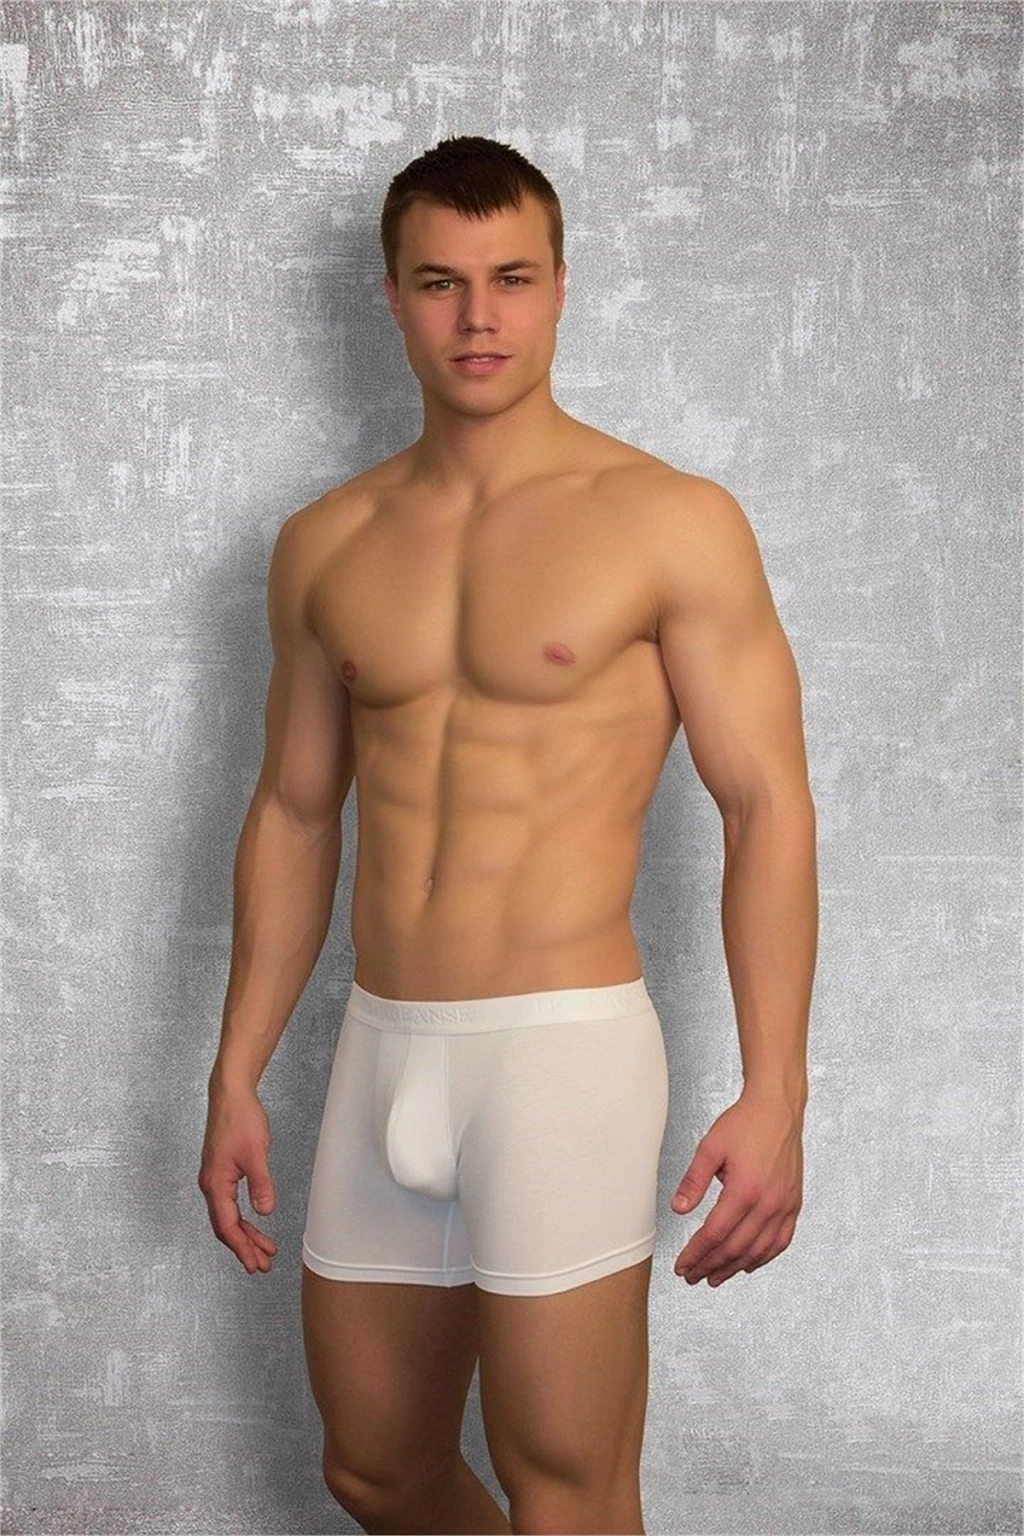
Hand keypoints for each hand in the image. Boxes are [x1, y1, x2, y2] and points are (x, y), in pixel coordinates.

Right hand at [198, 1083, 278, 1274]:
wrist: (230, 1095)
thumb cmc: (240, 1120)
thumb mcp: (256, 1154)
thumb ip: (260, 1185)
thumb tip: (265, 1212)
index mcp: (215, 1184)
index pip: (227, 1226)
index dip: (241, 1248)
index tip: (254, 1264)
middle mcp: (211, 1185)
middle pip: (225, 1227)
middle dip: (244, 1247)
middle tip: (262, 1264)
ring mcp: (215, 1179)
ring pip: (228, 1217)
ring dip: (245, 1235)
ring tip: (264, 1249)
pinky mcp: (221, 1172)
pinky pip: (229, 1205)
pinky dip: (243, 1218)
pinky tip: (256, 1223)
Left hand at [669, 1090, 803, 1286]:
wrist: (778, 1109)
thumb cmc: (744, 1124)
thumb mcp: (710, 1148)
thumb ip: (693, 1181)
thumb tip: (678, 1210)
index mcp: (744, 1190)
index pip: (714, 1234)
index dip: (696, 1254)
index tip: (682, 1266)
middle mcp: (768, 1203)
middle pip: (735, 1248)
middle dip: (710, 1266)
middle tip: (692, 1276)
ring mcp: (784, 1206)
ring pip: (758, 1251)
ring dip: (734, 1268)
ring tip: (715, 1277)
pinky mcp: (794, 1204)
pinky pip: (780, 1241)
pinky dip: (763, 1257)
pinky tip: (749, 1264)